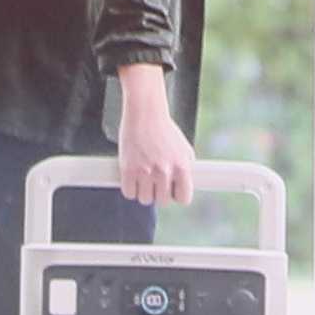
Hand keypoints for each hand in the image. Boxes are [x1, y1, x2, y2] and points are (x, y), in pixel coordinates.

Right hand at [114, 66, 198, 209]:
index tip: (172, 189)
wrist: (145, 112)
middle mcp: (165, 171)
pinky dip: (129, 188)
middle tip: (154, 179)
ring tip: (143, 176)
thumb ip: (186, 169)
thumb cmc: (164, 129)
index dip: (176, 195)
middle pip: (162, 201)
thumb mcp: (183, 148)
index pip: (183, 199)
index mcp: (182, 167)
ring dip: (143, 191)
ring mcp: (146, 171)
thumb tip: (185, 189)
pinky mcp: (128, 169)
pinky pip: (129, 193)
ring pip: (144, 199)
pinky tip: (132, 176)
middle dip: (158, 192)